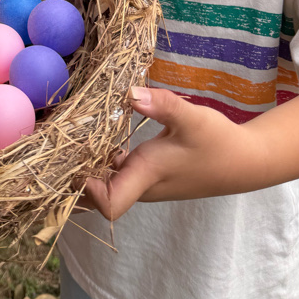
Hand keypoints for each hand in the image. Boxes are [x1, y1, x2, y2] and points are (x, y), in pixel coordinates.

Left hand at [83, 86, 259, 220]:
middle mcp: (140, 185)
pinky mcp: (146, 175)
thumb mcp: (192, 118)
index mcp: (146, 176)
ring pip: (103, 183)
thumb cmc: (218, 142)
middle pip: (94, 196)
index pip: (109, 204)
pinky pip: (114, 174)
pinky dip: (99, 159)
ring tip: (68, 134)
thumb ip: (163, 105)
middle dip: (71, 176)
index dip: (86, 190)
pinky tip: (94, 134)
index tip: (74, 160)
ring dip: (84, 164)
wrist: (244, 161)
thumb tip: (131, 95)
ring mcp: (143, 182)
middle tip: (54, 144)